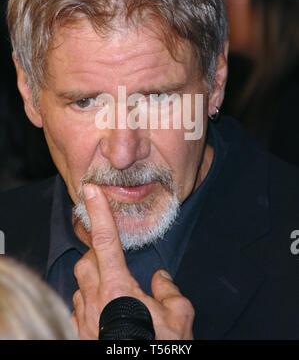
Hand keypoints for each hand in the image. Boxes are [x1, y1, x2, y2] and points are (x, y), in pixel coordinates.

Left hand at [71, 184, 193, 339]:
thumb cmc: (159, 349)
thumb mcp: (179, 320)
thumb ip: (171, 292)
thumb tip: (161, 279)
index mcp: (118, 290)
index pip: (105, 241)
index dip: (99, 213)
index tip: (92, 192)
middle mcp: (94, 301)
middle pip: (87, 260)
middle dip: (99, 253)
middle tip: (117, 260)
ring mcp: (82, 319)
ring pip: (80, 282)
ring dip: (94, 278)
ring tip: (116, 290)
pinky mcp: (77, 333)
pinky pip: (78, 306)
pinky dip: (90, 300)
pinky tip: (107, 313)